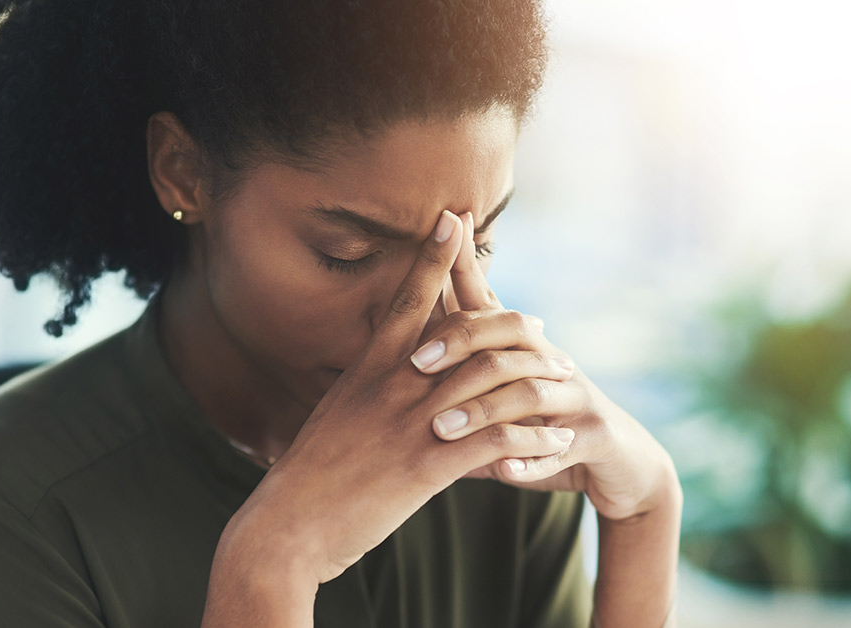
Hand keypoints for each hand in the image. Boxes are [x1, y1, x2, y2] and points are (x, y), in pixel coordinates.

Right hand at [217, 210, 578, 586]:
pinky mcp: (426, 467)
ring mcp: (410, 424)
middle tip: (541, 328)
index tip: (453, 219)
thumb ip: (363, 389)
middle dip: (511, 324)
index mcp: (368, 370)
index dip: (431, 256)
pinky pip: (496, 441)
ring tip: (565, 384)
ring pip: (490, 383)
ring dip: (536, 381)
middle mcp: (392, 386)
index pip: (406, 299)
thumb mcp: (334, 416)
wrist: (286, 526)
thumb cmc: (307, 477)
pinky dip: (532, 438)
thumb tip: (377, 373)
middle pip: (463, 332)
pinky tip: (555, 441)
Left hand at [412, 212, 678, 520]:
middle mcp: (552, 364)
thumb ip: (456, 389)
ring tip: (442, 429)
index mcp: (525, 350)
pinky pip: (561, 449)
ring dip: (483, 412)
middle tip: (416, 364)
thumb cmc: (547, 428)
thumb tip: (398, 379)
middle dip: (461, 344)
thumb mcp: (501, 401)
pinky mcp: (595, 439)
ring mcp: (577, 400)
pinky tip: (501, 470)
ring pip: (529, 395)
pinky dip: (529, 461)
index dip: (462, 271)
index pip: (489, 302)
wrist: (623, 463)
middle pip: (509, 335)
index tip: (431, 246)